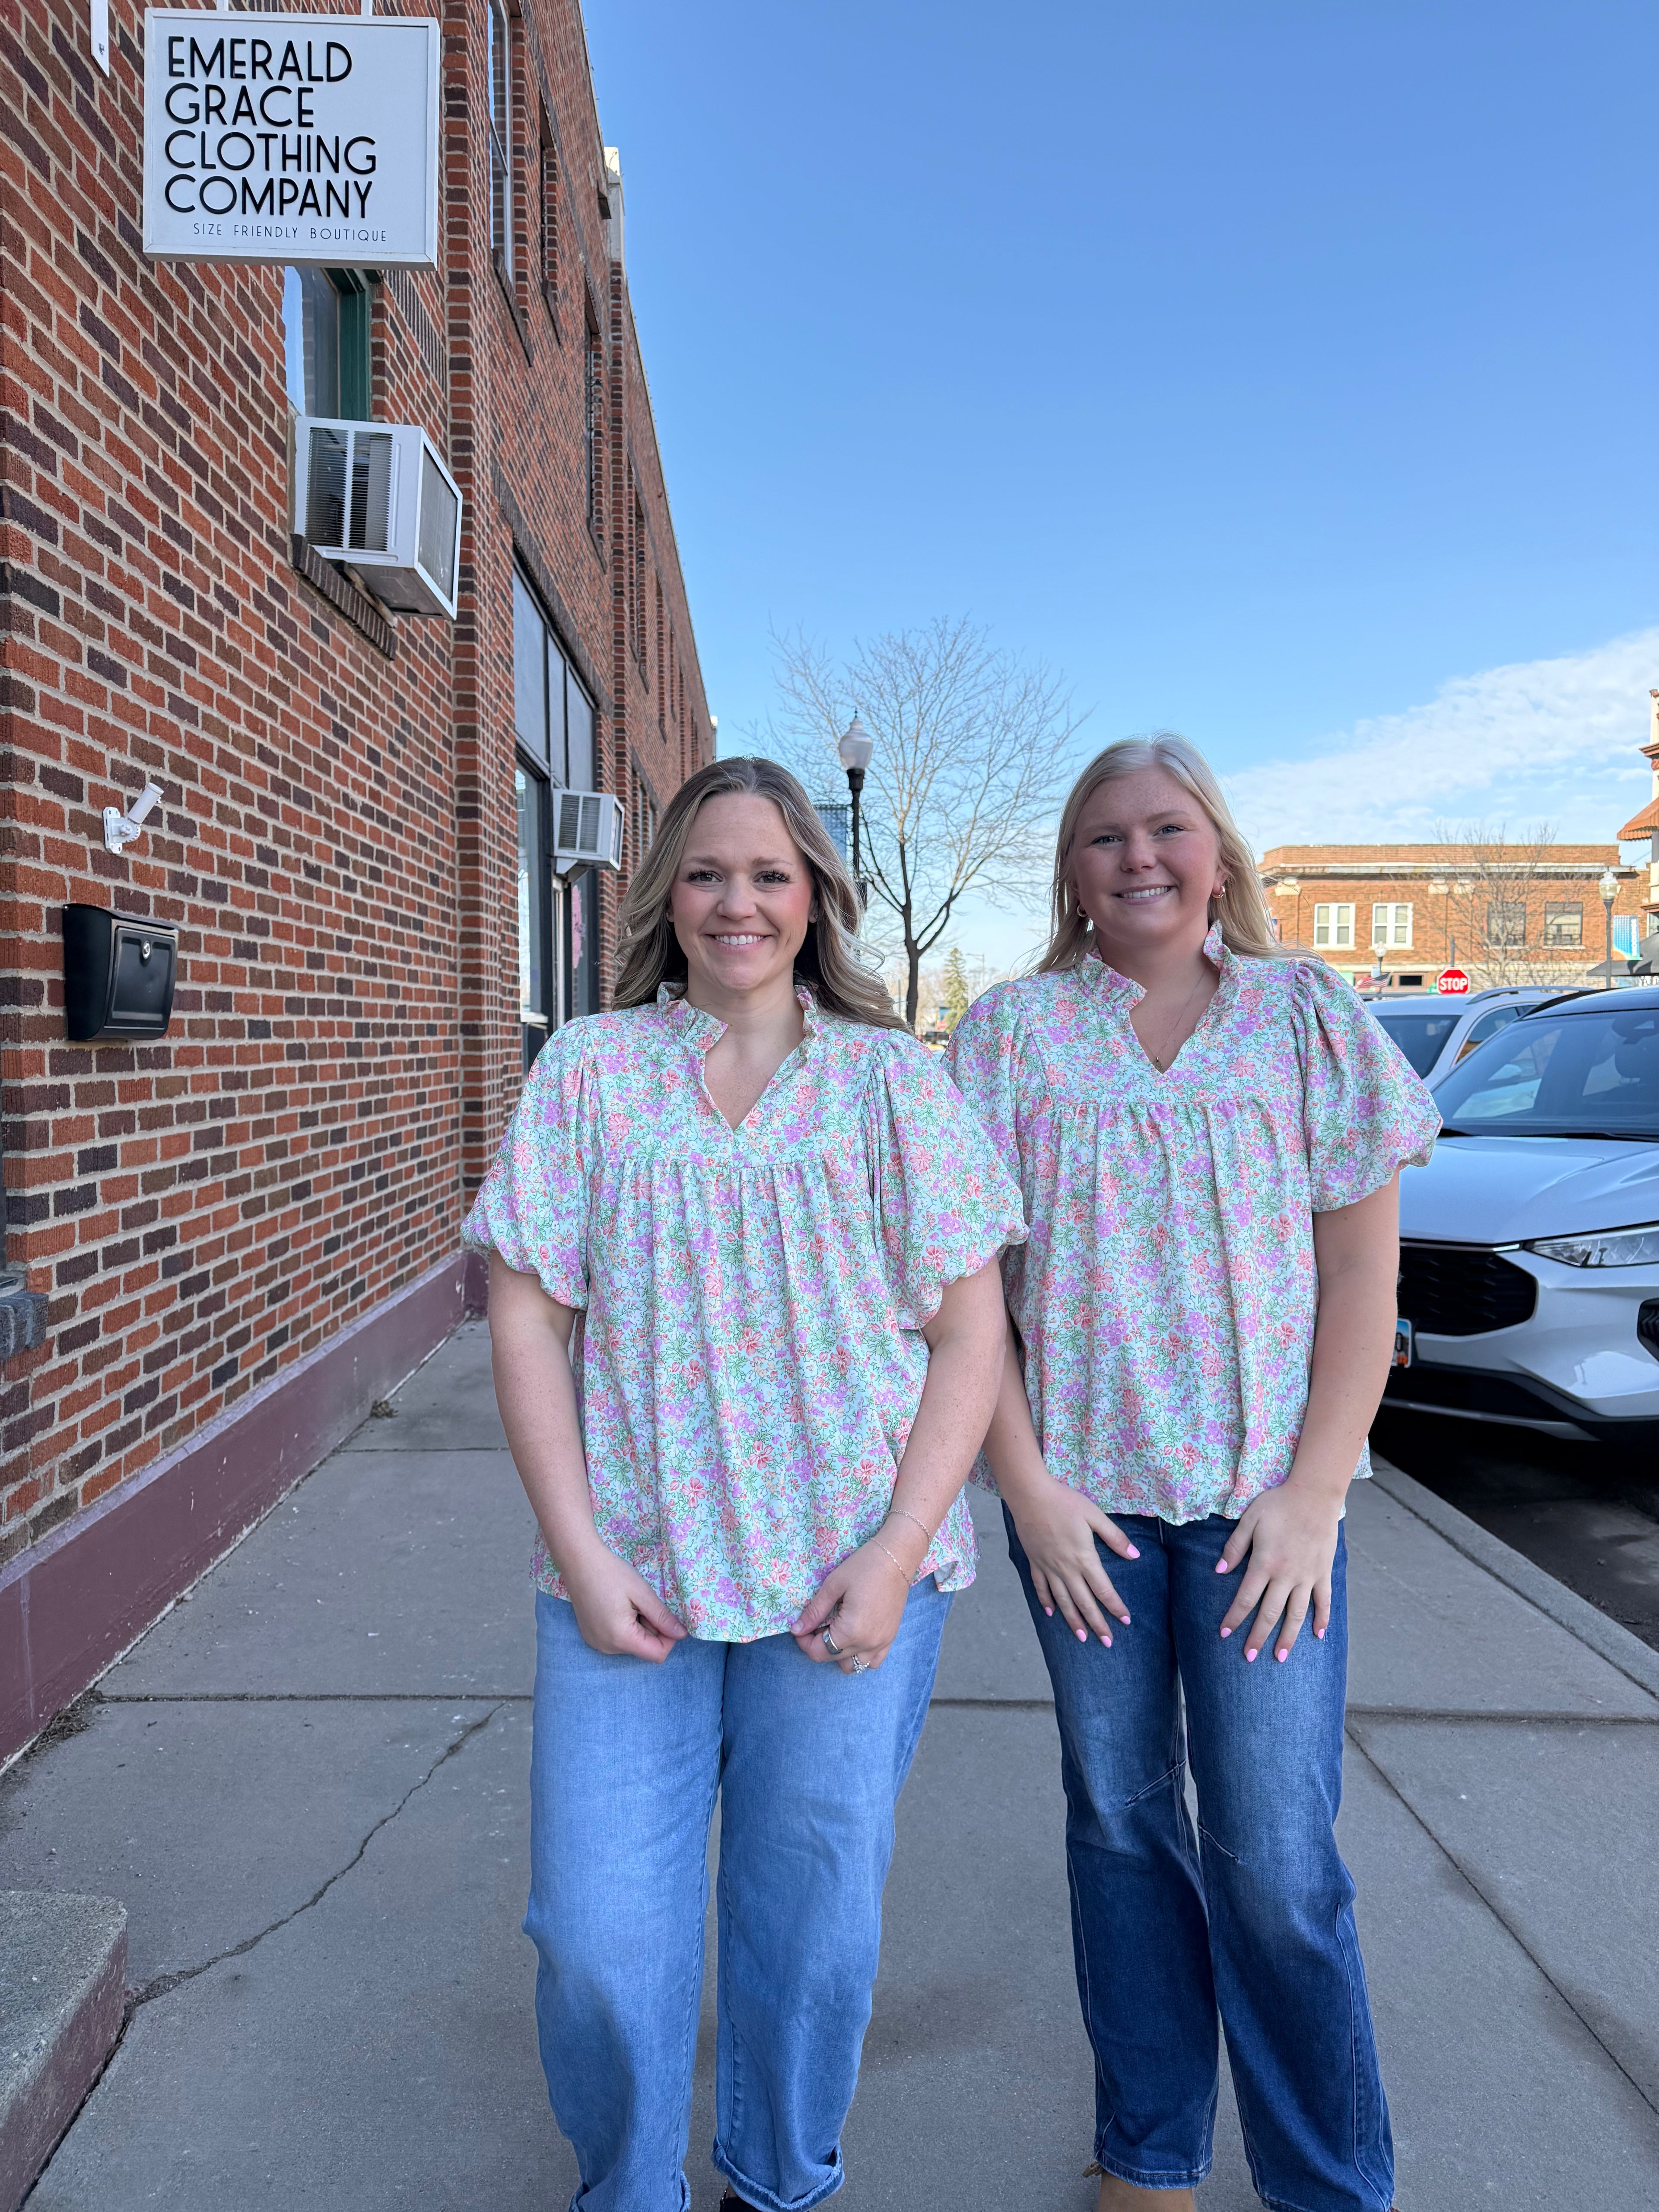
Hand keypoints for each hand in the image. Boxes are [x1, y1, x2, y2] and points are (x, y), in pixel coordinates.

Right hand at [560, 1541, 687, 1662]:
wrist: (579, 1561)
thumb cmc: (612, 1573)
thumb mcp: (642, 1593)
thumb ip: (662, 1617)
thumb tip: (682, 1635)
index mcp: (621, 1639)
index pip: (658, 1654)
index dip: (669, 1636)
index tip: (664, 1614)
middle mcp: (607, 1648)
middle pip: (644, 1649)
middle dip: (652, 1628)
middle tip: (641, 1603)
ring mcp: (597, 1643)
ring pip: (632, 1644)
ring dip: (638, 1626)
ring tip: (628, 1603)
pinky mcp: (591, 1636)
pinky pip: (617, 1639)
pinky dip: (624, 1626)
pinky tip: (617, 1606)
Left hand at [792, 1540, 916, 1672]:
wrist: (897, 1557)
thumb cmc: (863, 1566)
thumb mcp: (833, 1585)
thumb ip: (815, 1611)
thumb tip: (797, 1630)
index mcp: (851, 1631)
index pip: (819, 1652)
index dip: (804, 1642)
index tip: (800, 1627)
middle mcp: (868, 1644)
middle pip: (833, 1658)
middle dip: (818, 1644)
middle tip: (817, 1622)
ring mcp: (881, 1643)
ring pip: (853, 1665)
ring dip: (839, 1653)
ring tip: (836, 1630)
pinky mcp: (890, 1639)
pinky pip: (872, 1661)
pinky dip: (859, 1655)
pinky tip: (855, 1636)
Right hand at [1007, 1471, 1137, 1646]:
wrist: (1030, 1495)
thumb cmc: (1064, 1502)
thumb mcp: (1094, 1515)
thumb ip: (1114, 1537)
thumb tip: (1134, 1555)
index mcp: (1084, 1558)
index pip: (1103, 1589)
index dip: (1115, 1606)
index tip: (1126, 1621)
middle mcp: (1066, 1568)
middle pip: (1084, 1602)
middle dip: (1097, 1624)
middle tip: (1107, 1642)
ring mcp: (1048, 1567)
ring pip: (1062, 1601)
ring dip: (1073, 1621)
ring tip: (1082, 1637)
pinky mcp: (1034, 1562)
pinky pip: (1040, 1587)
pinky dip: (1046, 1602)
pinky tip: (1051, 1613)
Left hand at [1215, 1481, 1341, 1660]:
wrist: (1314, 1494)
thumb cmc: (1278, 1504)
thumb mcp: (1249, 1519)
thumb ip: (1234, 1546)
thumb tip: (1218, 1570)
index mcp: (1264, 1563)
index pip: (1246, 1598)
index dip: (1234, 1618)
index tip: (1224, 1634)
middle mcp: (1286, 1575)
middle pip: (1269, 1613)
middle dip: (1257, 1637)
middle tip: (1249, 1657)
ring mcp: (1308, 1576)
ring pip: (1297, 1614)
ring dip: (1288, 1637)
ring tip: (1280, 1656)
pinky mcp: (1324, 1572)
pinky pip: (1324, 1601)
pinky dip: (1322, 1619)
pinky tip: (1318, 1635)